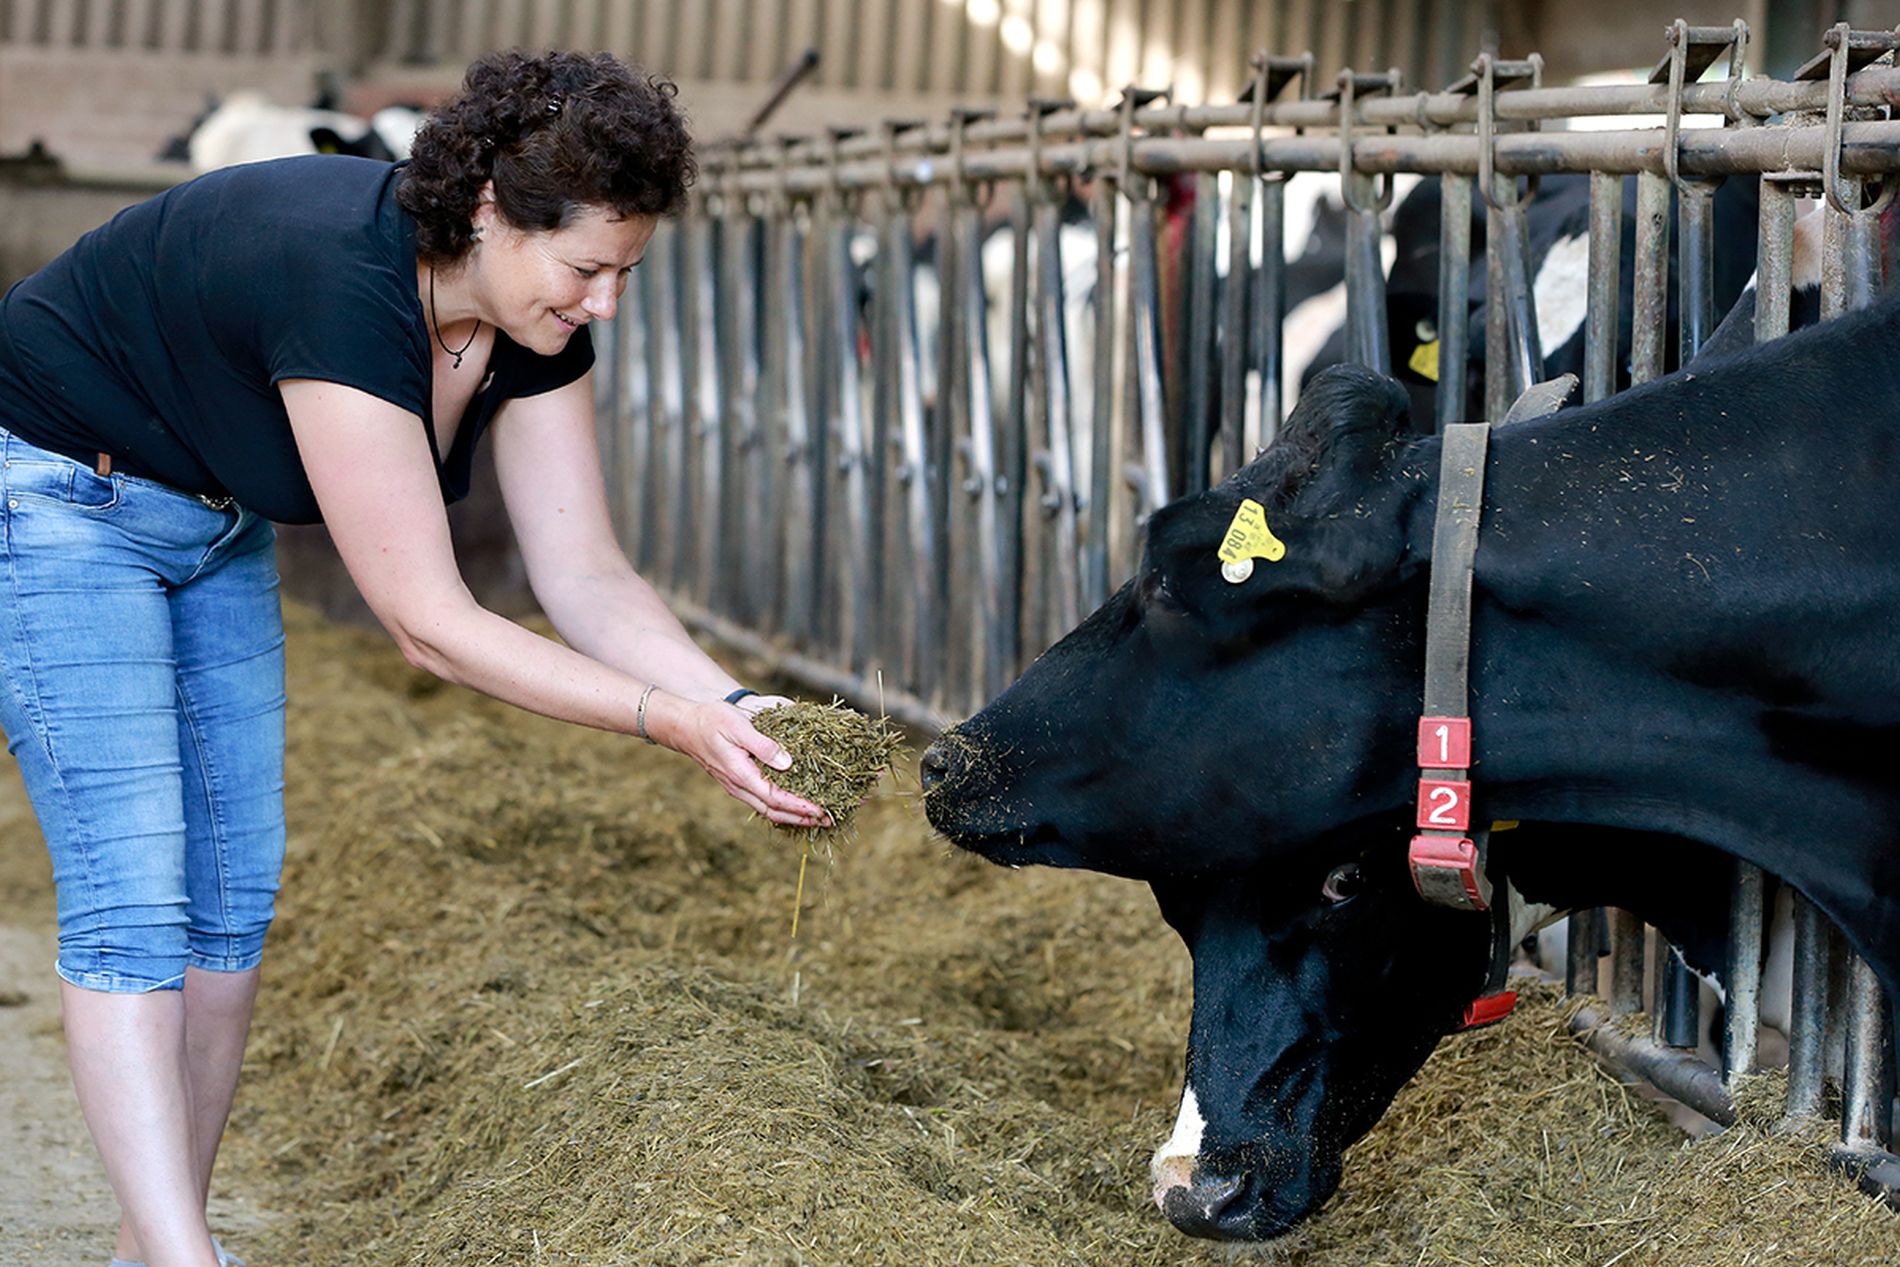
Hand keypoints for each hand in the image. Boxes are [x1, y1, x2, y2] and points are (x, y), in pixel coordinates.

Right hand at [654, 696, 831, 827]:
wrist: (684, 725)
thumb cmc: (711, 720)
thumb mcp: (738, 726)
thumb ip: (763, 745)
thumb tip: (787, 762)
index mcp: (741, 774)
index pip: (775, 798)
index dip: (800, 806)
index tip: (821, 810)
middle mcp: (739, 786)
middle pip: (774, 811)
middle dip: (802, 818)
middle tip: (828, 819)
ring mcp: (737, 787)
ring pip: (768, 810)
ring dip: (793, 816)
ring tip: (817, 818)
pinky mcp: (738, 783)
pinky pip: (762, 802)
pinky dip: (782, 808)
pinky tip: (795, 806)